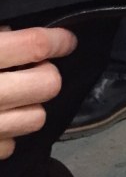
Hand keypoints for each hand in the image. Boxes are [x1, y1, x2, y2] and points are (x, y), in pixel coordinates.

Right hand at [0, 27, 76, 158]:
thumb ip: (0, 36)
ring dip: (31, 106)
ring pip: (37, 118)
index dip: (59, 40)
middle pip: (49, 84)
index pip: (36, 44)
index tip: (67, 41)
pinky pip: (12, 145)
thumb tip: (18, 31)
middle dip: (46, 74)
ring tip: (14, 97)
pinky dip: (9, 132)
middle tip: (32, 70)